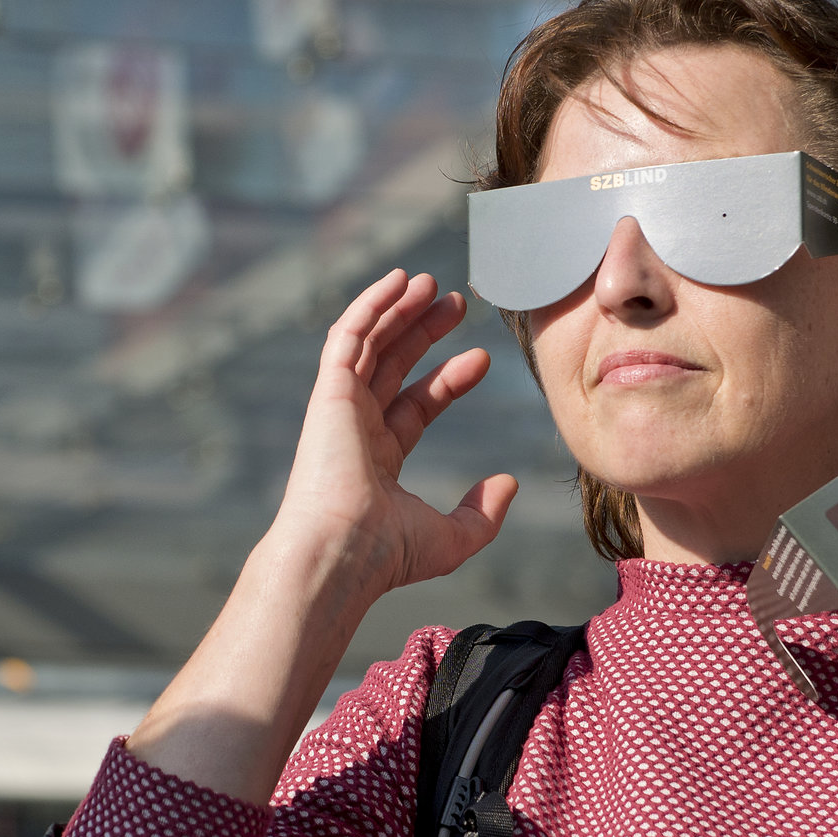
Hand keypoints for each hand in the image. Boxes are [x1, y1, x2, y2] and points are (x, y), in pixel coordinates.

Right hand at [269, 269, 515, 608]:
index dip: (449, 379)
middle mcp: (355, 429)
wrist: (340, 553)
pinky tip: (398, 280)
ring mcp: (338, 409)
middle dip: (423, 331)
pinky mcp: (328, 392)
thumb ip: (483, 512)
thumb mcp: (452, 537)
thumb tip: (509, 484)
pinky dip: (370, 305)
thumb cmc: (386, 555)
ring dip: (398, 309)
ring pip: (370, 343)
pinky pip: (347, 336)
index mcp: (377, 459)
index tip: (482, 358)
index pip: (415, 405)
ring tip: (431, 282)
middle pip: (392, 365)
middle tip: (458, 303)